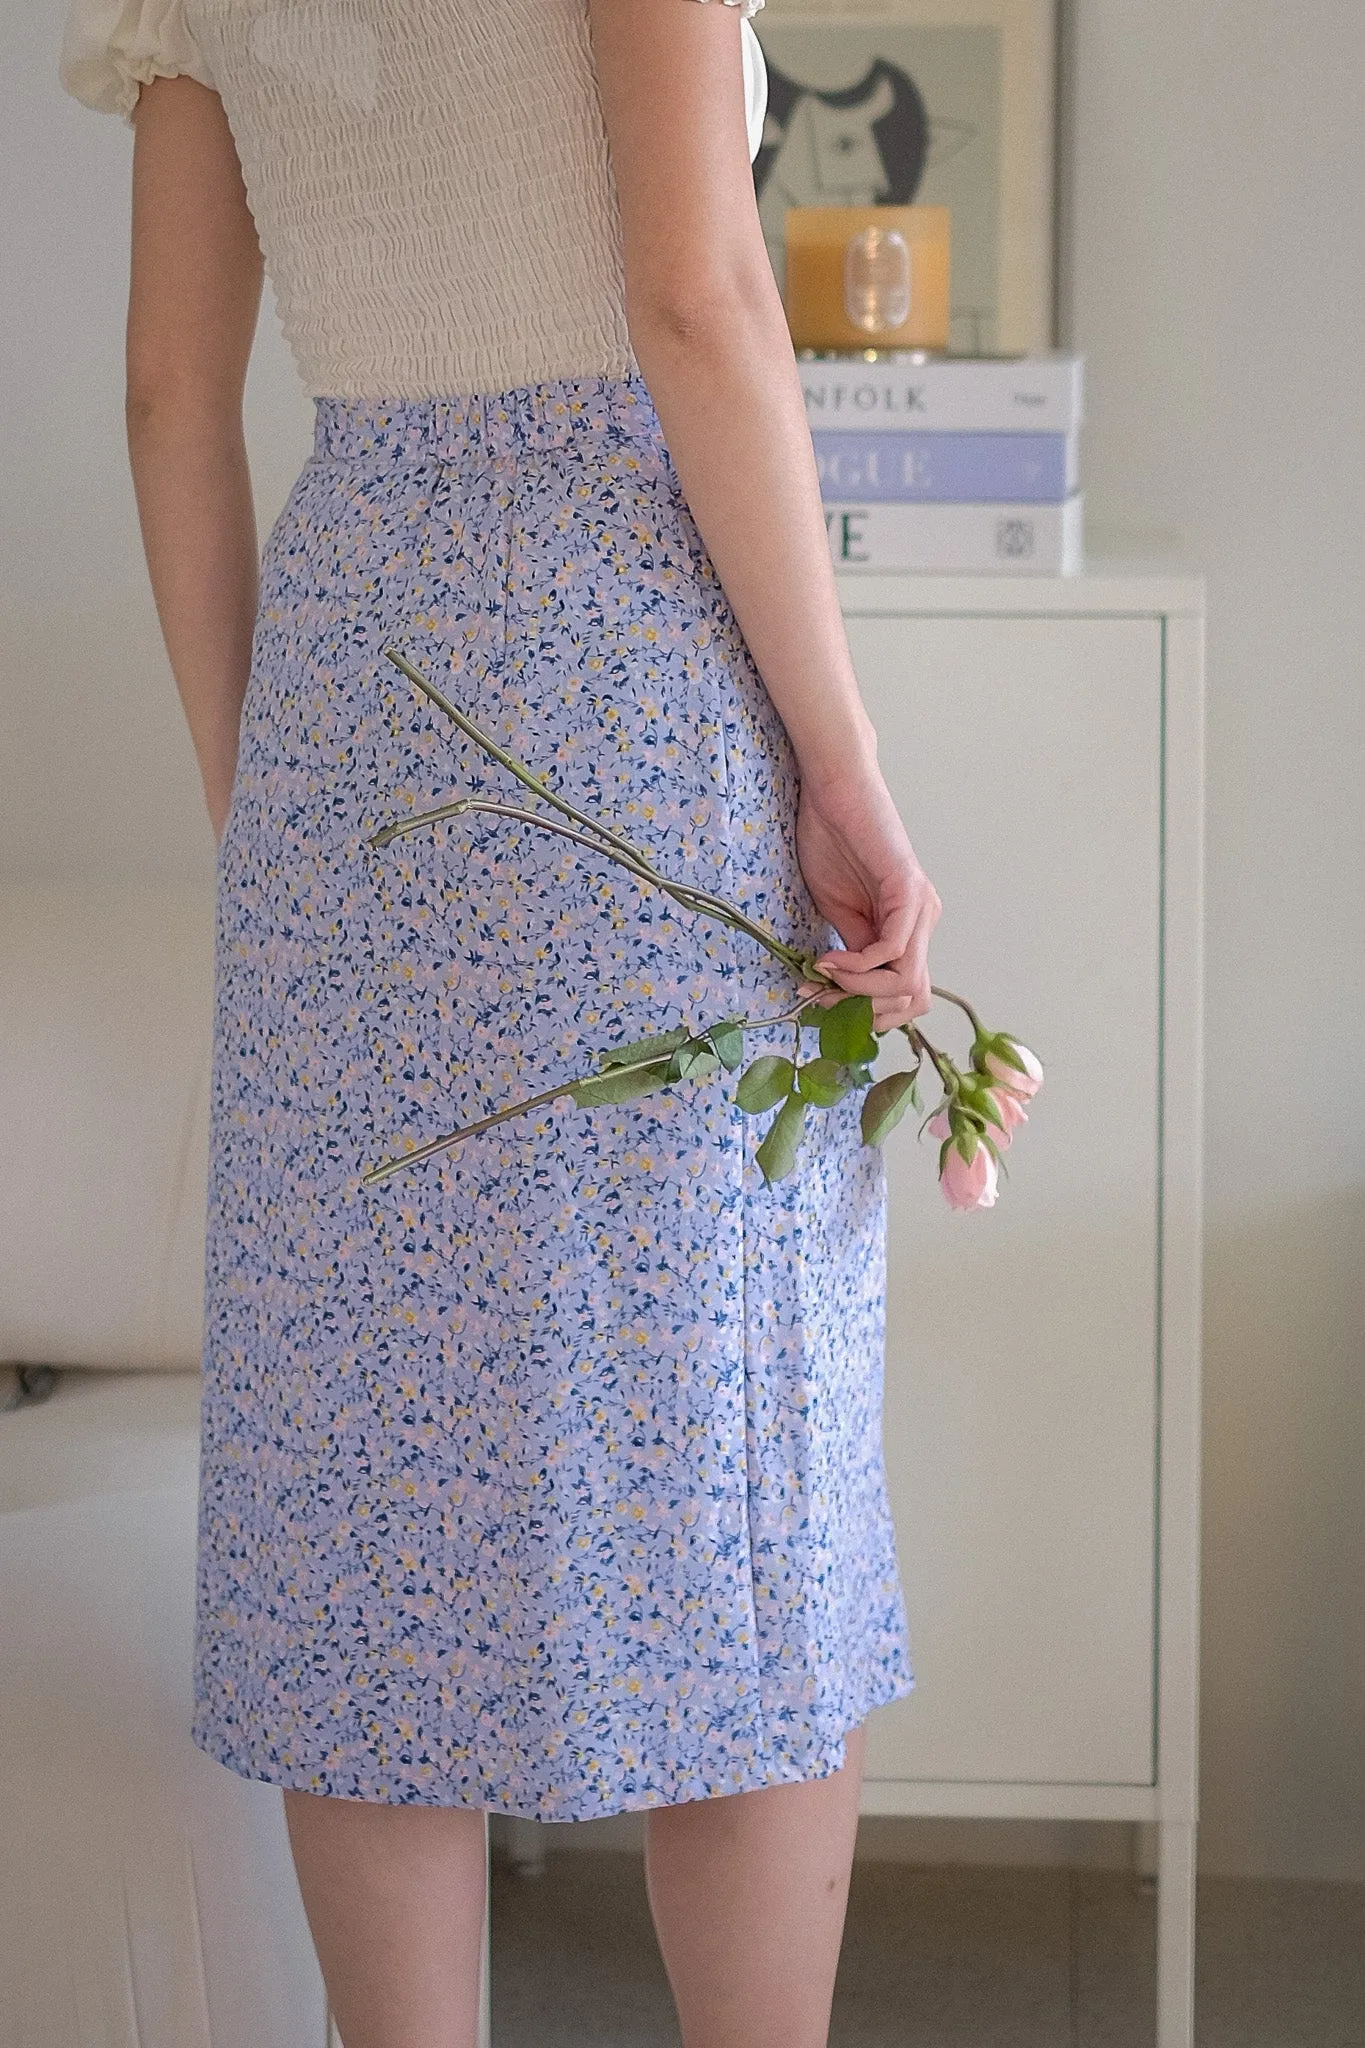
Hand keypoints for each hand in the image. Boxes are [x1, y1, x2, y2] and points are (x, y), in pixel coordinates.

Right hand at [794, 764, 941, 1031]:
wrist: (833, 790)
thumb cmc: (832, 841)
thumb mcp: (839, 912)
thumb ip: (852, 950)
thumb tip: (845, 992)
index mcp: (910, 929)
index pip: (907, 996)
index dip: (867, 1011)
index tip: (824, 1001)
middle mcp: (924, 921)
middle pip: (914, 999)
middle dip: (865, 1009)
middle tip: (824, 997)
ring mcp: (921, 907)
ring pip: (908, 983)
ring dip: (860, 991)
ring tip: (824, 975)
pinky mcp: (909, 890)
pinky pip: (891, 950)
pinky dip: (858, 966)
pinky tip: (830, 958)